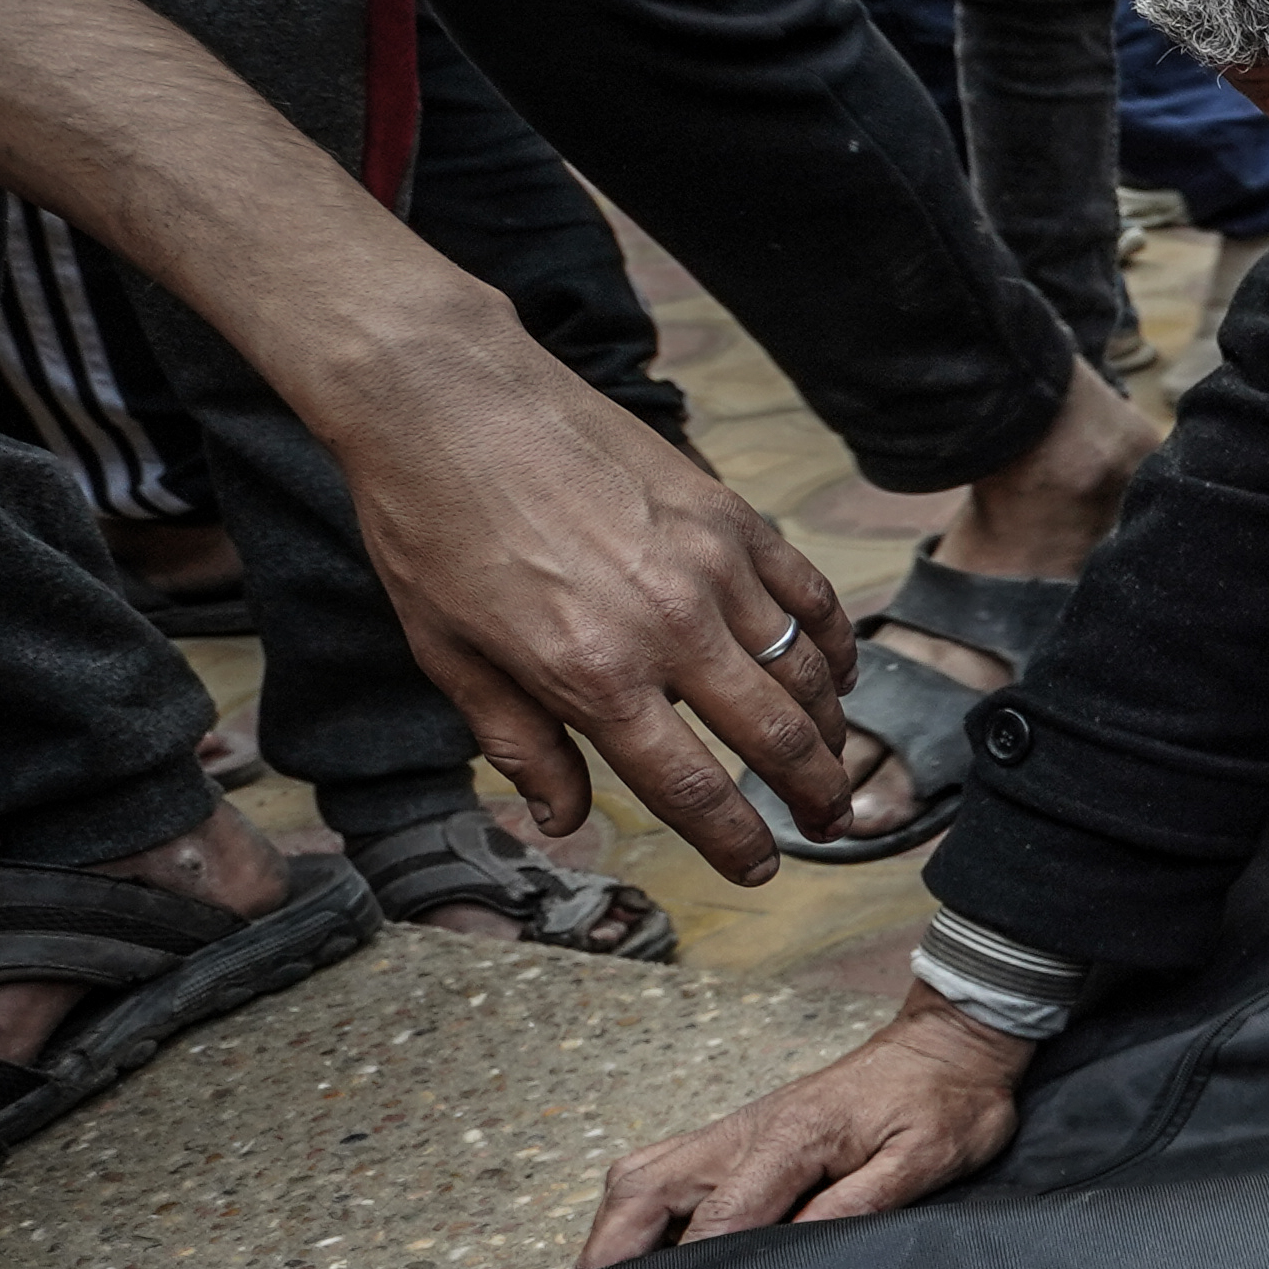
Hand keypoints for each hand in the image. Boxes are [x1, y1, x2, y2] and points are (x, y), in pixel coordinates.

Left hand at [300, 289, 859, 876]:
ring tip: (832, 760)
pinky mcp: (731, 516)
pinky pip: (811, 595)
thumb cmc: (431, 525)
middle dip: (814, 795)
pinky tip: (836, 673)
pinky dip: (835, 643)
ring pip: (806, 671)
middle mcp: (668, 628)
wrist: (448, 401)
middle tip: (826, 824)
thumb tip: (563, 819)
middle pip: (777, 738)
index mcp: (592, 677)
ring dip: (831, 729)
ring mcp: (711, 567)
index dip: (736, 843)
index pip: (693, 788)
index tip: (758, 868)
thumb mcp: (447, 656)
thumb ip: (518, 745)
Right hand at [580, 1000, 1032, 1264]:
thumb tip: (802, 1246)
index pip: (717, 1217)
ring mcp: (731, 1132)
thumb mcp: (928, 1157)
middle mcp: (742, 1132)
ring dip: (616, 1232)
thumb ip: (864, 1202)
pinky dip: (637, 1214)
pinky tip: (650, 1251)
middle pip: (639, 1191)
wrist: (948, 1045)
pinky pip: (660, 1172)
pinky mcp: (734, 1136)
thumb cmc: (945, 1101)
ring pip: (636, 1180)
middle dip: (613, 1253)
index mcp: (790, 1139)